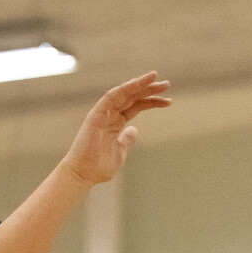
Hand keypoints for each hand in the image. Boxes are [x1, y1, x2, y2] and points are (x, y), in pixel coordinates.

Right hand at [61, 72, 170, 186]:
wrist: (83, 174)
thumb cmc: (99, 166)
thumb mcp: (120, 152)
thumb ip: (127, 140)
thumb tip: (135, 130)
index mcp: (116, 122)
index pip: (137, 106)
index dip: (152, 102)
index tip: (168, 101)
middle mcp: (110, 114)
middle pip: (133, 97)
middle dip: (149, 90)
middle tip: (166, 84)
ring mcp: (103, 113)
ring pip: (124, 93)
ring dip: (139, 84)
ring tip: (155, 77)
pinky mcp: (96, 114)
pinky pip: (111, 97)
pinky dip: (123, 89)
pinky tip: (136, 83)